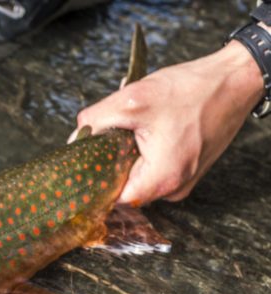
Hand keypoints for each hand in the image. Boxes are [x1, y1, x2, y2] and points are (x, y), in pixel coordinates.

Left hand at [72, 37, 264, 204]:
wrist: (234, 80)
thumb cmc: (192, 90)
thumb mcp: (132, 100)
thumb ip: (96, 121)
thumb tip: (76, 138)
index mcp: (162, 180)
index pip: (113, 198)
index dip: (96, 179)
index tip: (87, 160)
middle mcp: (174, 188)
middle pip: (125, 186)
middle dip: (114, 161)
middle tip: (117, 133)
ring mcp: (183, 181)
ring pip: (139, 176)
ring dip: (131, 154)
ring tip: (139, 127)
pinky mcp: (187, 170)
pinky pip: (155, 168)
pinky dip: (147, 151)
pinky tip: (152, 128)